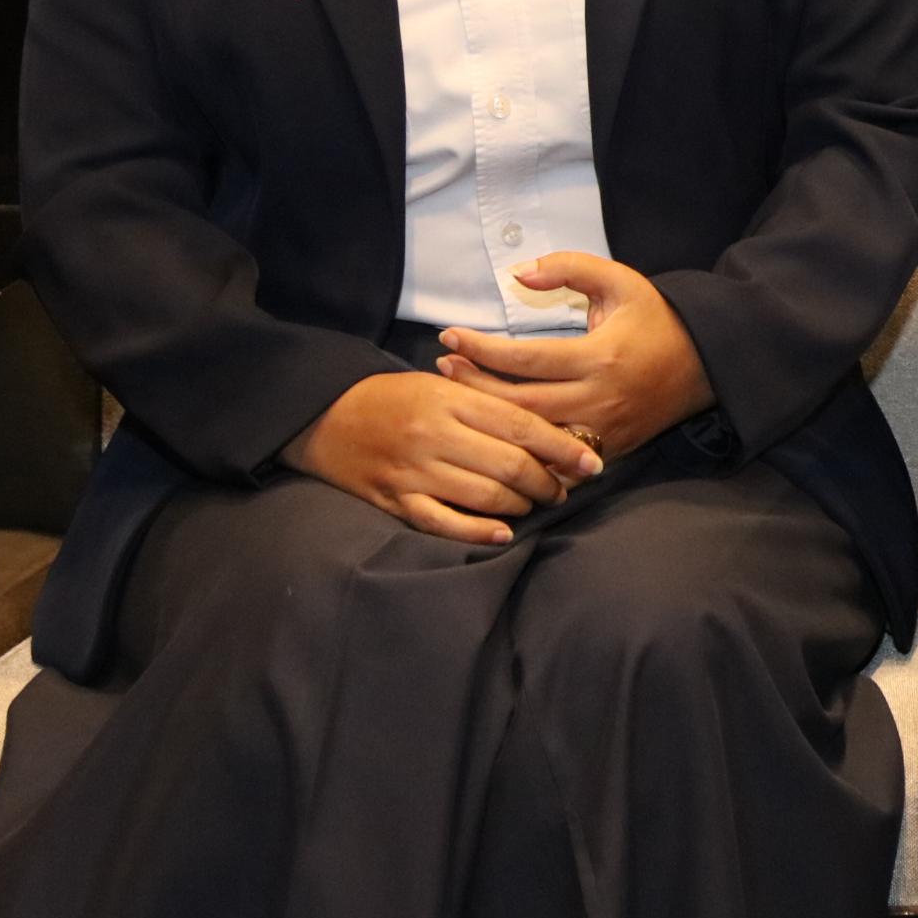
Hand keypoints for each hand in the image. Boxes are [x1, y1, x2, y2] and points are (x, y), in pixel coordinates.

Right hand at [284, 370, 603, 546]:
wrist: (326, 415)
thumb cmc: (396, 398)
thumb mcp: (443, 386)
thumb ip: (489, 405)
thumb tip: (547, 434)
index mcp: (452, 399)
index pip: (522, 425)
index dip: (563, 447)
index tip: (592, 462)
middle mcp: (435, 435)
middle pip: (510, 466)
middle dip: (548, 482)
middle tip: (564, 489)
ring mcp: (414, 470)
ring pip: (485, 497)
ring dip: (521, 506)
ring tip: (536, 504)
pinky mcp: (394, 500)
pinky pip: (444, 523)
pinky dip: (479, 530)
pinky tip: (504, 531)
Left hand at [436, 250, 717, 463]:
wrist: (705, 365)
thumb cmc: (656, 319)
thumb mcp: (619, 281)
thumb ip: (569, 268)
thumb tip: (519, 274)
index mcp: (598, 356)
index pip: (524, 357)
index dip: (480, 348)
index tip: (449, 336)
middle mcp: (598, 399)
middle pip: (518, 404)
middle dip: (473, 387)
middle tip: (443, 370)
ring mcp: (602, 431)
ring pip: (531, 439)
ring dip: (489, 421)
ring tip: (458, 399)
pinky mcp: (607, 452)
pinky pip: (554, 463)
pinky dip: (522, 455)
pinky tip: (494, 440)